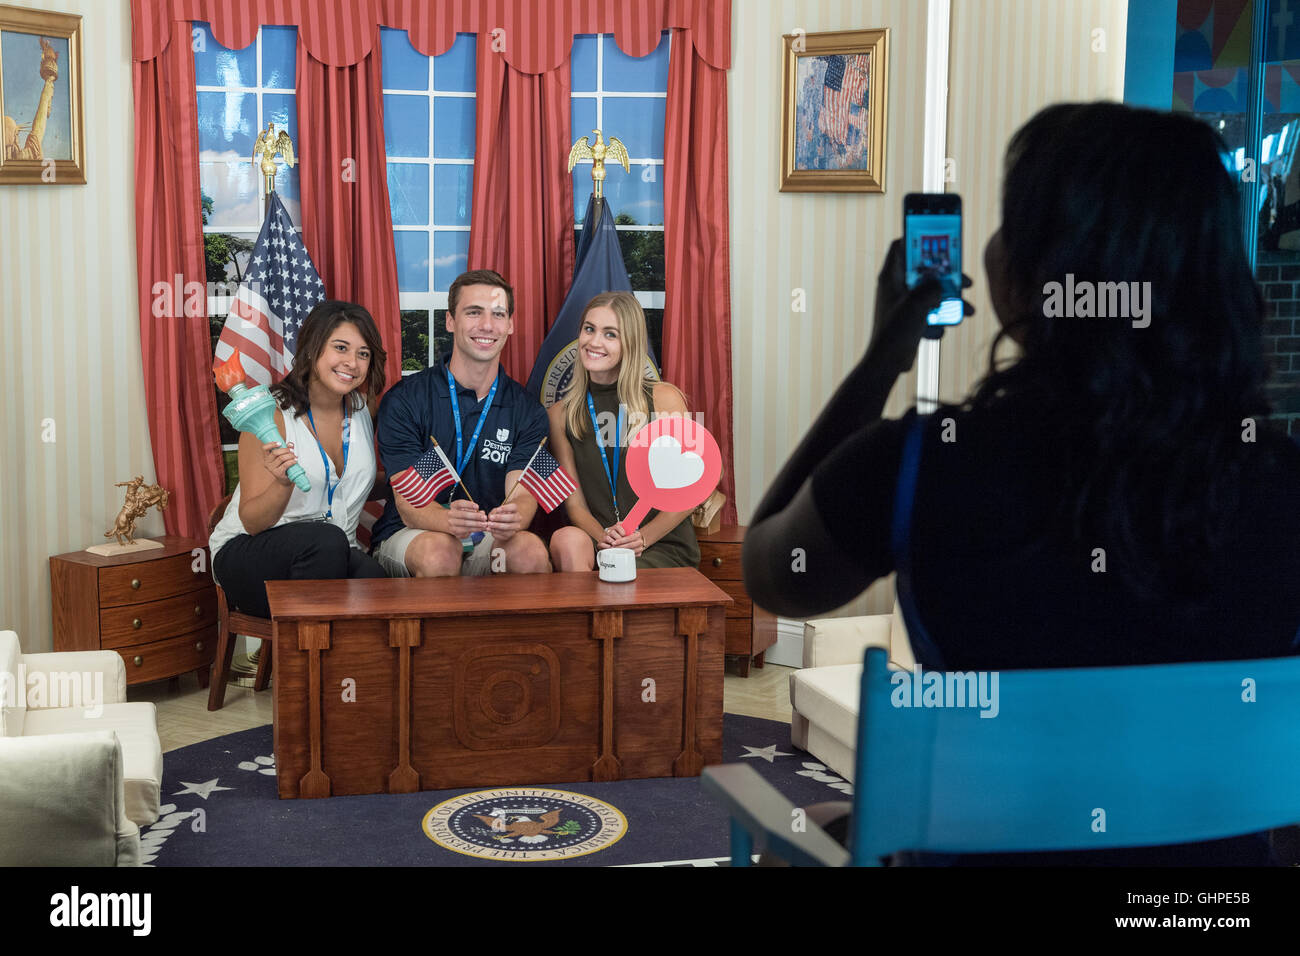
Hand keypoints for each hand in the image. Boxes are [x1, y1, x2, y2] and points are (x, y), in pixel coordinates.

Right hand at [261, 441, 297, 486]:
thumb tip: (290, 444)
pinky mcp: (277, 473)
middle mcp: (267, 462)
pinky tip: (295, 461)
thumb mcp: (283, 456)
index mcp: (267, 457)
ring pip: (281, 458)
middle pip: (275, 453)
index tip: (279, 443)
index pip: (264, 448)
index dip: (271, 444)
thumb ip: (286, 449)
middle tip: (292, 450)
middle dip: (285, 450)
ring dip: (290, 456)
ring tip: (295, 456)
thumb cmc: (283, 466)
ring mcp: (272, 468)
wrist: (284, 479)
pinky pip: (285, 465)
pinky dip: (291, 462)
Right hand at [446, 499, 486, 536]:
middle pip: (463, 514)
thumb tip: (482, 513)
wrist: (446, 522)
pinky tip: (481, 528)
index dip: (469, 505)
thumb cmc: (459, 514)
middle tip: (484, 517)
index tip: (477, 506)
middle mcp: (451, 514)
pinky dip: (475, 529)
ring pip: (465, 523)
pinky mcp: (455, 531)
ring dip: (477, 524)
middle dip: (475, 516)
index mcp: (453, 506)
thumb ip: (473, 510)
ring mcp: (452, 523)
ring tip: (485, 524)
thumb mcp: (464, 509)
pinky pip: (466, 530)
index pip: (460, 503)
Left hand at [485, 502, 521, 542]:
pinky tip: (489, 529)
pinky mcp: (511, 535)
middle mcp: (517, 519)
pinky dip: (495, 531)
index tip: (498, 509)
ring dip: (497, 525)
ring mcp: (515, 527)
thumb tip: (491, 516)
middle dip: (500, 518)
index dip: (506, 508)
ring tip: (489, 524)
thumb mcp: (496, 512)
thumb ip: (494, 512)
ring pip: (508, 527)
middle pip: (511, 517)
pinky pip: (504, 534)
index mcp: (515, 510)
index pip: (513, 507)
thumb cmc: (499, 516)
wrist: (503, 526)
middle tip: (491, 518)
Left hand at [603, 523, 644, 555]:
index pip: (629, 538)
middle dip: (620, 547)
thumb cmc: (629, 535)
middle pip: (630, 545)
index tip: (614, 543)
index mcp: (638, 534)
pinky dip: (625, 555)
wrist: (636, 540)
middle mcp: (640, 541)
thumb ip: (623, 528)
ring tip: (615, 551)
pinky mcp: (640, 553)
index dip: (621, 541)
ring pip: (630, 551)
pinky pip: (632, 555)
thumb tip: (619, 525)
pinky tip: (620, 554)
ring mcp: (641, 548)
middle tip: (613, 548)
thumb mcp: (627, 529)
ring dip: (622, 551)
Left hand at [868, 239, 973, 377]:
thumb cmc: (895, 331)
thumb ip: (932, 287)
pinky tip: (944, 329)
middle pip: (925, 271)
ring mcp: (905, 303)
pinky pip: (931, 313)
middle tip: (966, 282)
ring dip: (951, 302)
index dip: (917, 240)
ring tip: (968, 311)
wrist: (887, 363)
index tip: (938, 240)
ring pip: (933, 294)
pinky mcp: (912, 318)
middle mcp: (897, 287)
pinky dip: (941, 319)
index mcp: (891, 277)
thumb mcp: (917, 303)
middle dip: (947, 277)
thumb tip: (941, 284)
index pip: (901, 247)